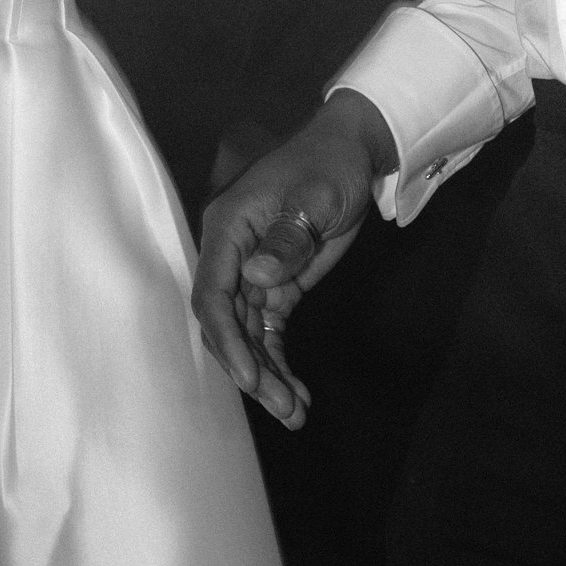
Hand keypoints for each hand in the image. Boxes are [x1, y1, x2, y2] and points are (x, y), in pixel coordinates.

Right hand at [193, 90, 393, 428]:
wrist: (353, 151)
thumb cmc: (331, 163)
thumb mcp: (316, 196)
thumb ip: (287, 237)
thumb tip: (256, 277)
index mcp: (227, 228)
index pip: (212, 294)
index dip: (226, 340)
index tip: (249, 378)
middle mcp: (230, 255)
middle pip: (227, 324)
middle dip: (250, 369)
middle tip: (283, 407)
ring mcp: (252, 273)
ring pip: (246, 335)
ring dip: (266, 375)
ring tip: (294, 414)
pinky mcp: (276, 286)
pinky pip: (268, 332)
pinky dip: (279, 362)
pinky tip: (298, 395)